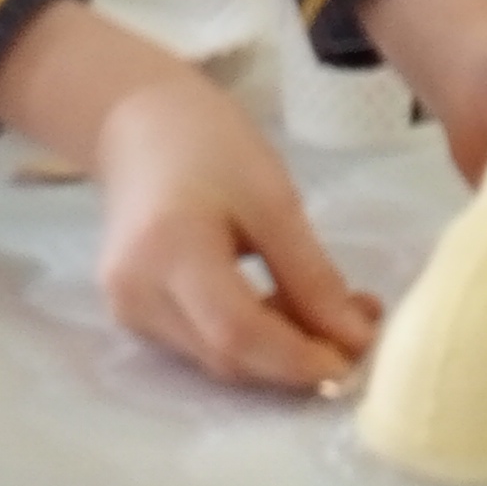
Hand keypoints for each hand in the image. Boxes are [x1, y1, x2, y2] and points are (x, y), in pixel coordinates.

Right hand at [0, 0, 376, 389]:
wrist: (138, 125)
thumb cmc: (209, 144)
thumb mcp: (274, 199)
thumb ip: (312, 276)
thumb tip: (355, 342)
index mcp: (167, 250)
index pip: (236, 333)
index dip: (298, 359)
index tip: (356, 360)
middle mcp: (135, 294)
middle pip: (227, 355)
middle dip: (297, 358)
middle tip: (358, 329)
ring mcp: (128, 309)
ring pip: (218, 358)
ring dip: (279, 351)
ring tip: (330, 312)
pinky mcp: (134, 315)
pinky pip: (202, 344)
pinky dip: (251, 338)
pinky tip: (285, 307)